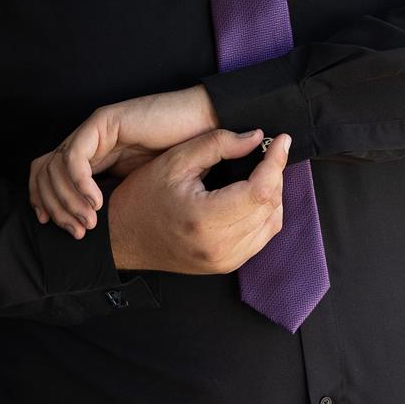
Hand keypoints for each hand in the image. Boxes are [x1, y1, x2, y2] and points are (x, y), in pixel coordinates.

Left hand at [28, 85, 220, 238]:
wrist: (206, 130)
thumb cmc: (180, 163)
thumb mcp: (138, 189)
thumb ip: (111, 199)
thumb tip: (84, 228)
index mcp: (92, 157)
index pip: (46, 178)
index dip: (45, 204)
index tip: (60, 229)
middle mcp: (87, 142)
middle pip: (44, 175)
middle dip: (56, 209)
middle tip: (79, 232)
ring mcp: (92, 130)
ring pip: (54, 168)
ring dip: (69, 201)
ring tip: (91, 221)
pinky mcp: (103, 121)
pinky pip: (75, 156)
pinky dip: (81, 183)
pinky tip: (98, 201)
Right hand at [107, 128, 289, 273]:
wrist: (122, 236)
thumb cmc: (143, 197)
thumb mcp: (174, 161)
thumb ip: (217, 144)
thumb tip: (256, 137)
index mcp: (205, 219)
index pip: (260, 190)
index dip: (276, 162)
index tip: (282, 140)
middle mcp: (219, 246)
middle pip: (270, 205)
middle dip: (276, 173)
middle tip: (271, 151)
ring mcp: (224, 260)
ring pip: (272, 223)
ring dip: (273, 194)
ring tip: (263, 171)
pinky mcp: (226, 265)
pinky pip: (261, 237)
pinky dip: (265, 214)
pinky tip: (254, 195)